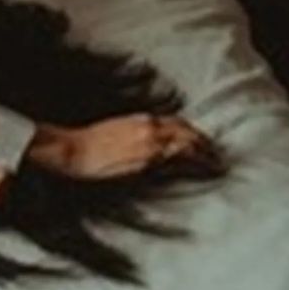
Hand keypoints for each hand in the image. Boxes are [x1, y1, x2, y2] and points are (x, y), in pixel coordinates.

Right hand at [27, 114, 220, 179]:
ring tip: (217, 163)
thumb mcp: (113, 132)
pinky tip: (205, 170)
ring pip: (187, 145)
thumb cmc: (86, 144)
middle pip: (186, 132)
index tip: (201, 140)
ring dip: (205, 153)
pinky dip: (196, 163)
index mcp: (140, 120)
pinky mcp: (147, 161)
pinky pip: (179, 160)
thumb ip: (134, 134)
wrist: (72, 151)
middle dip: (203, 142)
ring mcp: (149, 145)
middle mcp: (149, 128)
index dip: (191, 132)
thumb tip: (146, 143)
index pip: (176, 123)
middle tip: (216, 153)